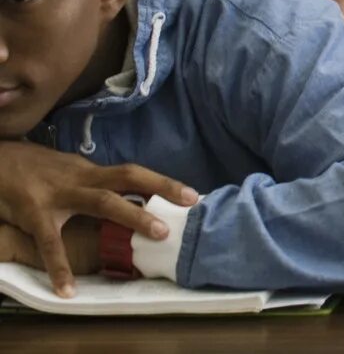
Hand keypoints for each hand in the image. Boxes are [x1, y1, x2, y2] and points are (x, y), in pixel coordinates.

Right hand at [0, 147, 194, 295]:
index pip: (132, 172)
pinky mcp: (34, 211)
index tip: (192, 196)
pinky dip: (59, 267)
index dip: (161, 182)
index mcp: (88, 171)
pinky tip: (68, 290)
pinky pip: (50, 242)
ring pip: (102, 201)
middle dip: (160, 189)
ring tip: (154, 238)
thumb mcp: (66, 173)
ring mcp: (59, 193)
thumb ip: (92, 185)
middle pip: (127, 176)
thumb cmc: (33, 171)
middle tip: (189, 205)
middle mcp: (80, 178)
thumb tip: (124, 199)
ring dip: (132, 217)